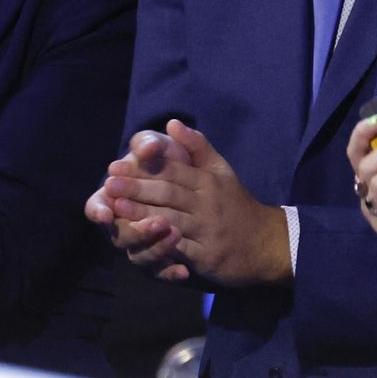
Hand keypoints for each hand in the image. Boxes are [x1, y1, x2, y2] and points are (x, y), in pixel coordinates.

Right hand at [86, 129, 195, 283]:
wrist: (194, 182)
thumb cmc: (166, 159)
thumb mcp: (159, 147)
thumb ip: (150, 145)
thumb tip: (149, 147)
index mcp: (114, 199)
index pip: (97, 208)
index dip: (99, 212)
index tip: (106, 213)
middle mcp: (123, 226)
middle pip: (120, 236)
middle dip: (137, 230)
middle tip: (158, 221)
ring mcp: (140, 245)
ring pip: (140, 256)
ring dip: (156, 248)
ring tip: (176, 235)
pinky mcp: (159, 260)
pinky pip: (161, 273)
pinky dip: (170, 272)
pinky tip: (184, 270)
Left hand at [97, 120, 289, 287]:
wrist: (266, 244)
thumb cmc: (237, 205)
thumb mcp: (222, 171)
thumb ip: (198, 147)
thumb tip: (172, 122)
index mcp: (208, 181)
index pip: (172, 170)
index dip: (143, 167)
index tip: (115, 165)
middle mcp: (207, 203)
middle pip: (168, 192)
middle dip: (137, 187)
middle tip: (109, 183)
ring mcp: (207, 229)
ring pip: (171, 218)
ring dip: (141, 214)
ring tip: (115, 208)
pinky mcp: (206, 255)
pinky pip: (180, 248)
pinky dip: (159, 244)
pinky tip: (140, 240)